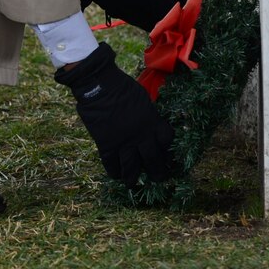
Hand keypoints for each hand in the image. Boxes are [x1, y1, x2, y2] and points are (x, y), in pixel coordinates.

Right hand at [54, 43, 173, 186]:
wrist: (99, 85)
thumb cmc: (122, 87)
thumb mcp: (143, 99)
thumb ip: (148, 115)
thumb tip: (150, 123)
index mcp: (153, 121)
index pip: (167, 141)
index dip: (168, 149)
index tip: (168, 155)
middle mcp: (141, 136)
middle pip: (153, 160)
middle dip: (158, 172)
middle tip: (159, 178)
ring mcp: (123, 142)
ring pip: (132, 167)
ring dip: (133, 177)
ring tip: (132, 183)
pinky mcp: (106, 144)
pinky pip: (111, 164)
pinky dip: (113, 171)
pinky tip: (115, 174)